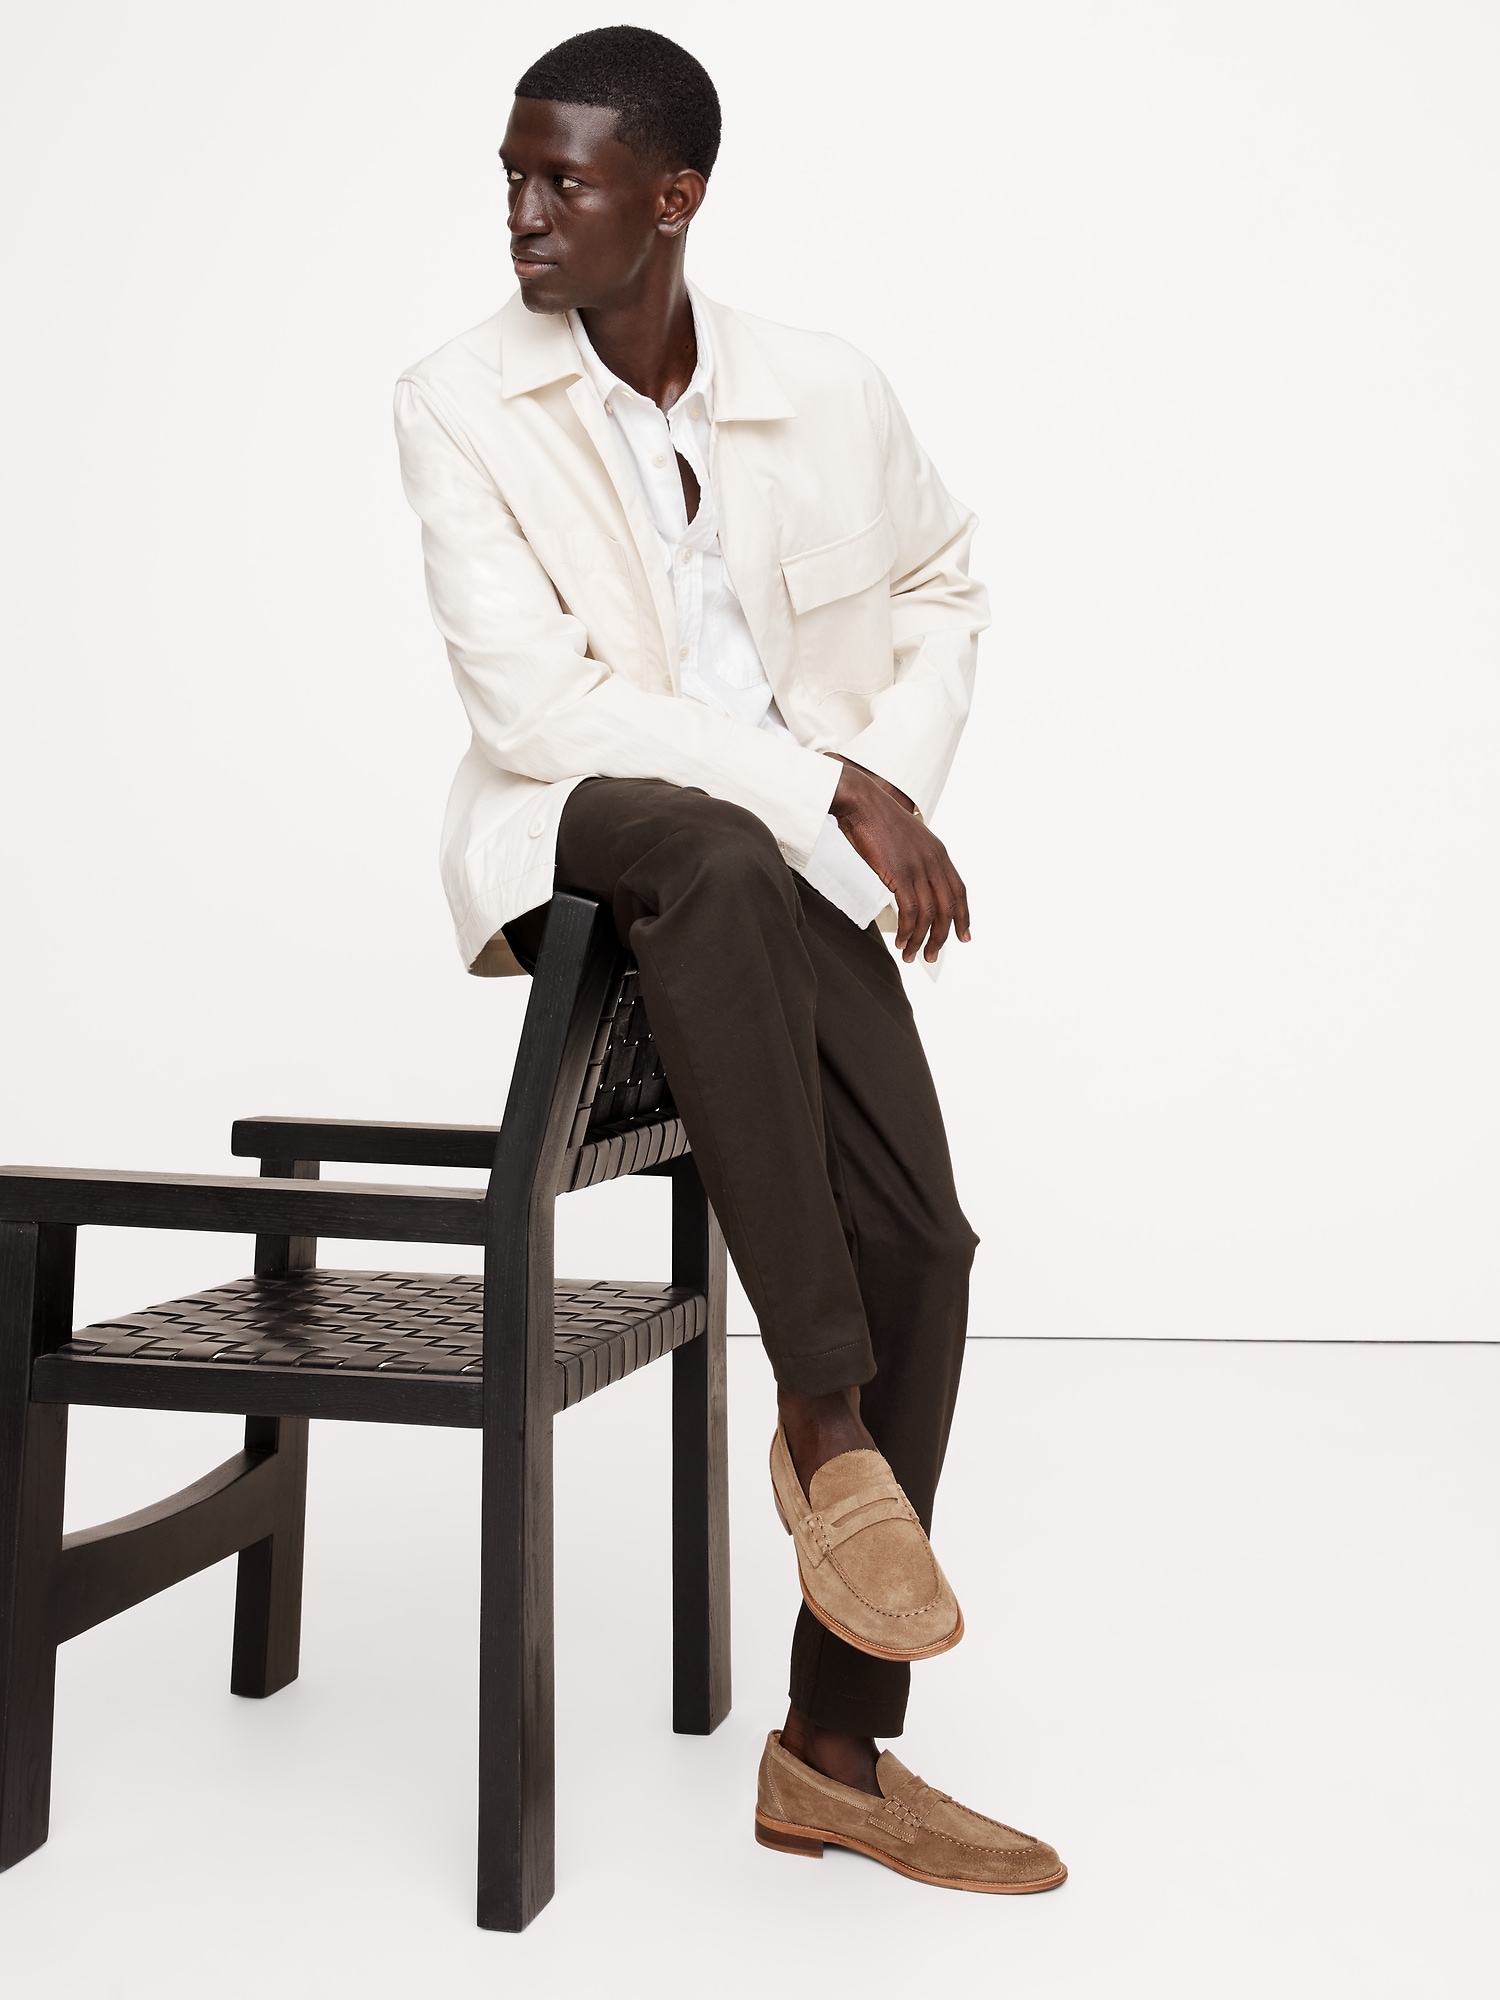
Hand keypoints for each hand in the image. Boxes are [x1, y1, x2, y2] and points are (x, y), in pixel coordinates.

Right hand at [827, 757, 970, 962]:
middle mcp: (934, 861)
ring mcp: (918, 868)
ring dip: (922, 940)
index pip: (959, 891)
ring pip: (930, 915)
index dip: (964, 916)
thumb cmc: (875, 818)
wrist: (861, 801)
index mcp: (938, 852)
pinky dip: (908, 931)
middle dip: (942, 937)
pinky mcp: (900, 874)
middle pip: (948, 908)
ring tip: (912, 956)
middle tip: (932, 956)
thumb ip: (914, 858)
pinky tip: (901, 942)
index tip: (963, 936)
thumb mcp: (905, 838)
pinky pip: (910, 912)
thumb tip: (909, 878)